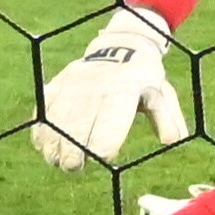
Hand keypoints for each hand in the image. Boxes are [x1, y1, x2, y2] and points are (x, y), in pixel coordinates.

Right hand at [30, 7, 186, 170]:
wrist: (119, 46)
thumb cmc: (143, 80)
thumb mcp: (161, 94)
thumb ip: (167, 118)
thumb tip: (173, 140)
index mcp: (124, 89)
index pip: (111, 118)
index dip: (105, 140)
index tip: (103, 156)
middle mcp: (95, 85)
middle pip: (79, 122)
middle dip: (73, 148)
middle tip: (73, 168)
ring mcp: (72, 84)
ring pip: (57, 118)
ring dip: (53, 143)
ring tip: (57, 161)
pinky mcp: (57, 84)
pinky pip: (43, 110)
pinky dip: (42, 129)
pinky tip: (44, 146)